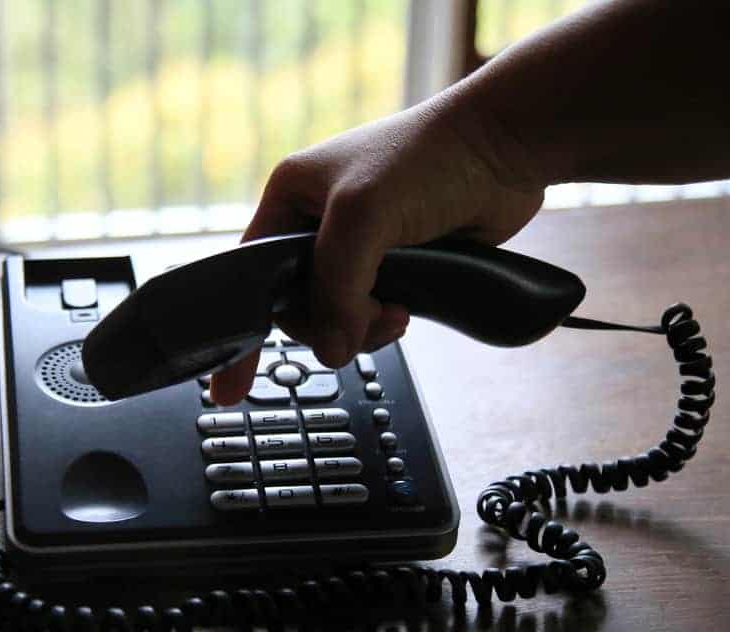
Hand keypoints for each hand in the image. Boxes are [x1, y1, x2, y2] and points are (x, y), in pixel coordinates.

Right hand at [210, 97, 544, 404]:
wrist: (502, 149)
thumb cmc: (429, 156)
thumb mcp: (361, 214)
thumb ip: (336, 285)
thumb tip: (333, 349)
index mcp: (292, 198)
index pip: (252, 274)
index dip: (244, 327)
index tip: (227, 384)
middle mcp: (319, 224)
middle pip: (298, 305)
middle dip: (328, 323)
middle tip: (361, 322)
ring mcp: (360, 247)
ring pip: (338, 316)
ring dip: (364, 327)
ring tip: (394, 313)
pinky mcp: (396, 266)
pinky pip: (373, 314)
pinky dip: (386, 323)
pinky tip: (408, 308)